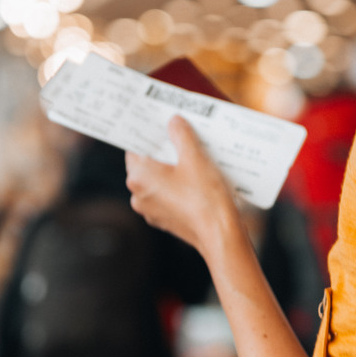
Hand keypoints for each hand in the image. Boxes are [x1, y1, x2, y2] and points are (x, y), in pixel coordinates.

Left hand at [125, 116, 238, 257]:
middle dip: (163, 151)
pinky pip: (167, 196)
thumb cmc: (205, 196)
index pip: (135, 147)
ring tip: (192, 157)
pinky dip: (177, 187)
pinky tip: (196, 180)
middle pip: (147, 164)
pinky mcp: (164, 221)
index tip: (160, 125)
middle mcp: (138, 194)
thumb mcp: (195, 157)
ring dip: (171, 170)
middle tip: (180, 137)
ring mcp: (150, 210)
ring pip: (157, 181)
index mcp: (138, 176)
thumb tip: (173, 122)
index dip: (148, 135)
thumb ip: (181, 134)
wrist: (220, 235)